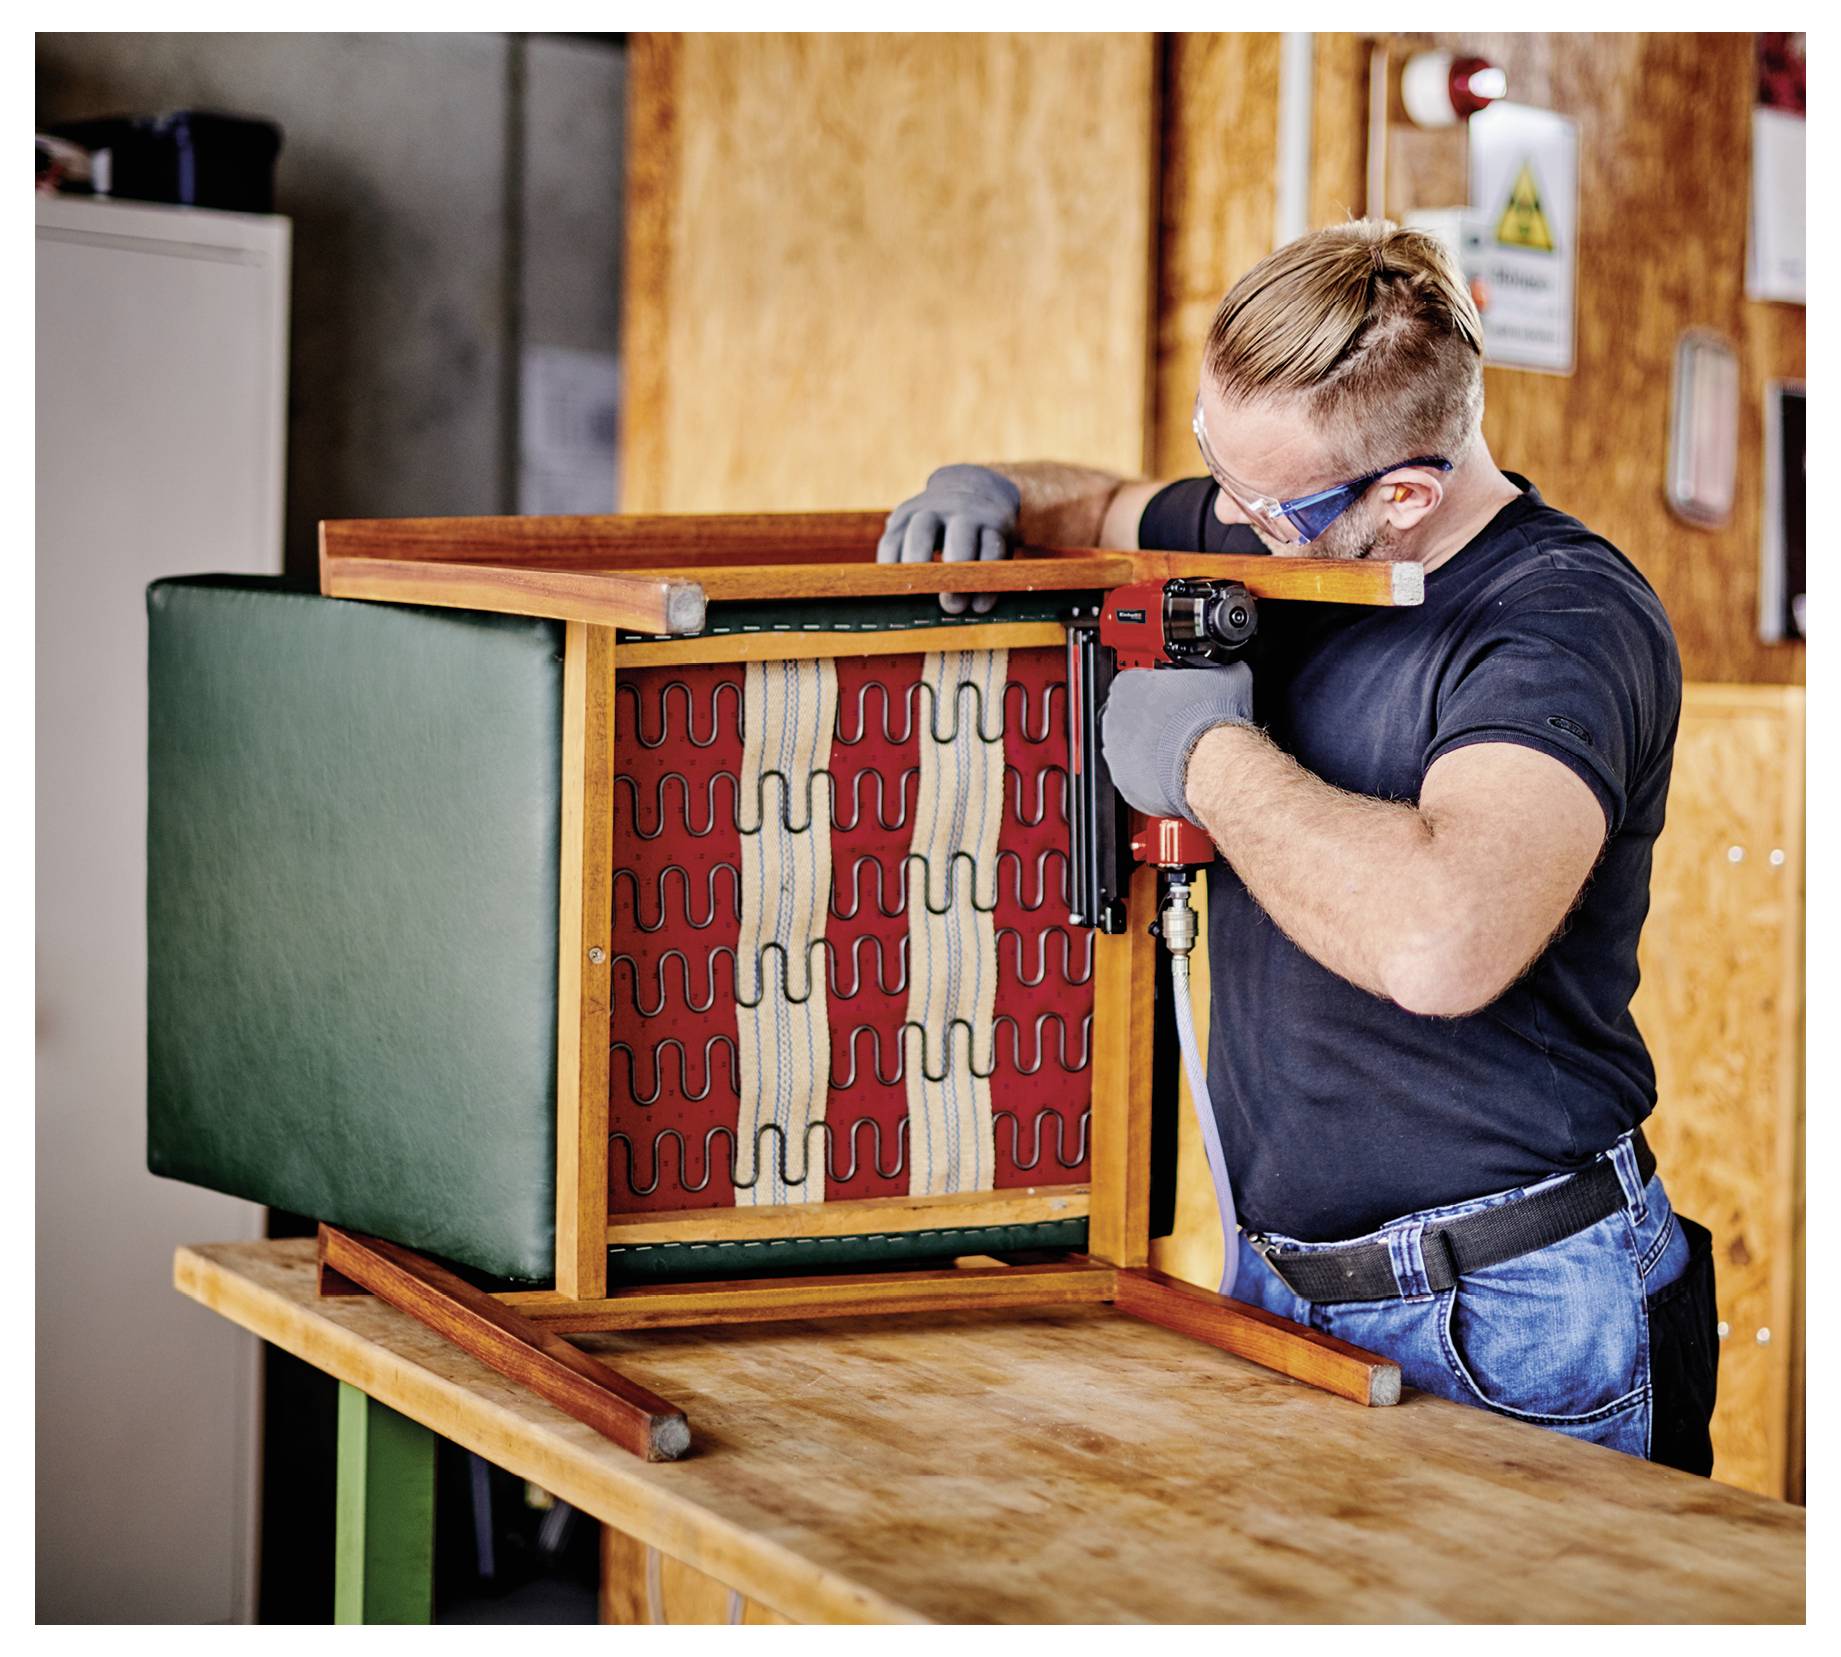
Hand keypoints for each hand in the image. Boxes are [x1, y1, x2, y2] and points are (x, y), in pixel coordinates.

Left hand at [876, 464, 1020, 614]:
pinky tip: (979, 605)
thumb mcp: (916, 528)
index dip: (889, 567)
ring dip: (956, 576)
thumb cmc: (939, 525)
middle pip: (921, 531)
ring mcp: (969, 514)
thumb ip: (904, 554)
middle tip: (918, 592)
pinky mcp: (997, 524)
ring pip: (962, 539)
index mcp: (909, 514)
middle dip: (918, 563)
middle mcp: (937, 509)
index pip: (892, 541)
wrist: (979, 486)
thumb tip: (897, 603)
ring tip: (953, 607)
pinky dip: (986, 582)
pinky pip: (992, 552)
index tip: (892, 594)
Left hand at [1100, 663, 1253, 823]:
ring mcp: (1116, 752)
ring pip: (1132, 748)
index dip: (1160, 690)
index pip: (1137, 680)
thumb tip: (1230, 667)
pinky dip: (1155, 776)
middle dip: (1154, 721)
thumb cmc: (1210, 719)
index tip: (1175, 697)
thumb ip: (1219, 668)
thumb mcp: (1225, 675)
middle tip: (1182, 724)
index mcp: (1129, 684)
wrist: (1211, 761)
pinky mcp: (1126, 782)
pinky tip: (1177, 770)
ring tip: (1182, 748)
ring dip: (1153, 749)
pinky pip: (1138, 777)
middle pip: (1131, 716)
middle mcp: (1114, 718)